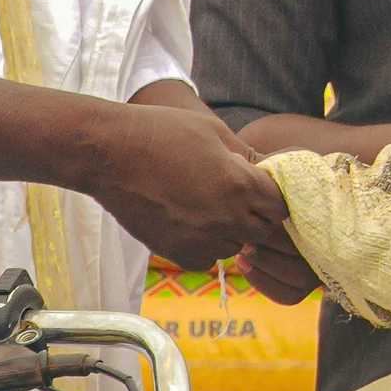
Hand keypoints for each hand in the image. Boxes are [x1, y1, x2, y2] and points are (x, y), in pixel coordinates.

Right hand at [101, 88, 296, 275]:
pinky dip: (205, 246)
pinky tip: (191, 222)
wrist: (110, 153)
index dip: (273, 196)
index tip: (260, 188)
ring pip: (234, 247)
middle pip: (262, 231)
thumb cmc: (162, 132)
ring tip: (208, 206)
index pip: (280, 206)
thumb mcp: (214, 131)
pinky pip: (206, 259)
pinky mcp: (176, 251)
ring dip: (230, 231)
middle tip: (236, 197)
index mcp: (239, 184)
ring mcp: (200, 238)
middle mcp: (225, 217)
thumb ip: (247, 156)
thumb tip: (270, 170)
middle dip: (256, 215)